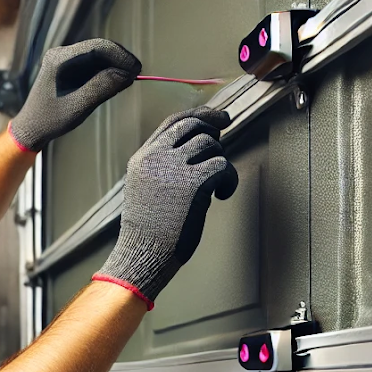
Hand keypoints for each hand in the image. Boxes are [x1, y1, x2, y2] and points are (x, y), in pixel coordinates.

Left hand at [8, 39, 140, 151]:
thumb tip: (127, 74)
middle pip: (99, 49)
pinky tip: (116, 82)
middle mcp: (62, 54)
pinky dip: (106, 72)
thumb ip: (102, 87)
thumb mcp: (79, 106)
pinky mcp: (69, 69)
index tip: (136, 68)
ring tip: (128, 79)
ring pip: (98, 57)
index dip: (120, 55)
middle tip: (137, 74)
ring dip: (114, 66)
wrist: (31, 128)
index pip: (97, 47)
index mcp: (60, 59)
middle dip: (119, 60)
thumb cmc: (50, 119)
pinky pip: (93, 65)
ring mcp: (65, 60)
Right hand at [94, 108, 238, 307]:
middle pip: (193, 125)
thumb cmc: (148, 231)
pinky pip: (223, 166)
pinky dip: (229, 180)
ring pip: (210, 145)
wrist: (142, 255)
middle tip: (226, 135)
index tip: (216, 118)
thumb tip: (199, 148)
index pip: (172, 122)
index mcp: (142, 159)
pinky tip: (222, 195)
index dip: (198, 115)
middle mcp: (155, 158)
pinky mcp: (193, 183)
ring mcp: (173, 168)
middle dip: (214, 127)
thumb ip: (163, 167)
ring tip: (216, 183)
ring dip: (220, 161)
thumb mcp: (145, 190)